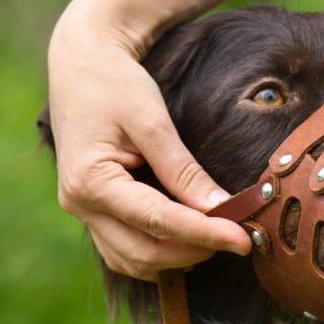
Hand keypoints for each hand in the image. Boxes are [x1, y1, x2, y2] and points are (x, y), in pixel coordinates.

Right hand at [46, 23, 250, 280]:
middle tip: (238, 238)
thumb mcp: (152, 120)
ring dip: (176, 258)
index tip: (243, 240)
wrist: (81, 63)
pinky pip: (124, 249)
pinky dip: (158, 251)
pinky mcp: (93, 211)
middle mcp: (80, 204)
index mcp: (90, 180)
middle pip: (144, 253)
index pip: (157, 221)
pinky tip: (188, 239)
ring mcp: (82, 212)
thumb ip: (183, 169)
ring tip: (216, 237)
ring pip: (132, 260)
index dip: (204, 234)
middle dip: (193, 251)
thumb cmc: (114, 83)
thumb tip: (220, 208)